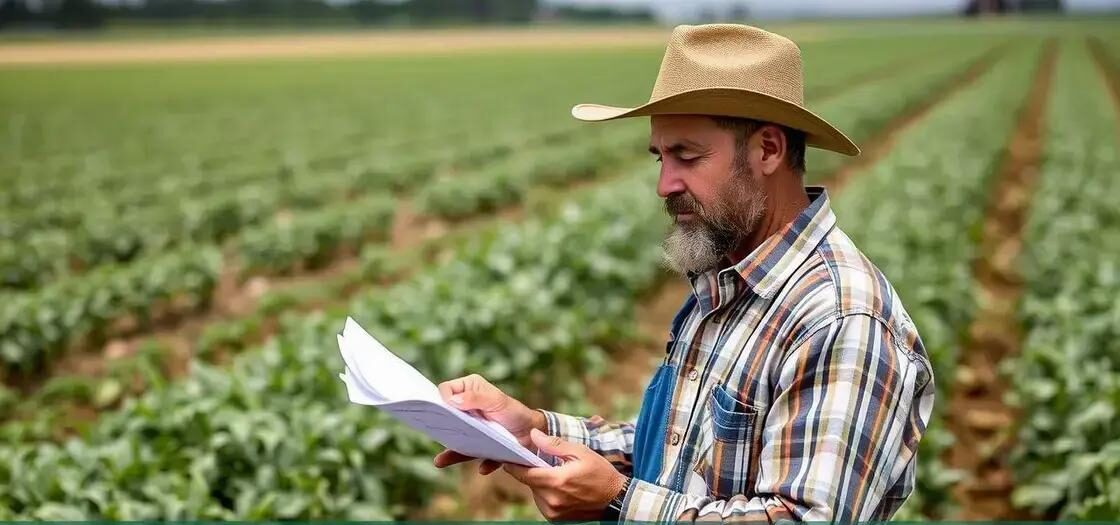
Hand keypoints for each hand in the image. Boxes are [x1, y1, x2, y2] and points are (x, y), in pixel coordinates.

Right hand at [432, 373, 545, 474]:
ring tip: (440, 461)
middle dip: (438, 425)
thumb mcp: (497, 401)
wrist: (532, 435)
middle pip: (445, 415)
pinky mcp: (477, 446)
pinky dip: (480, 463)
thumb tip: (452, 401)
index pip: (445, 390)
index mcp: (468, 389)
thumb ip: (475, 398)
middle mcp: (466, 408)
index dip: (441, 399)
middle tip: (433, 432)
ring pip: (453, 439)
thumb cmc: (514, 411)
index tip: (441, 410)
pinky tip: (483, 468)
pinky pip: (472, 456)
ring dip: (450, 452)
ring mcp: (470, 428)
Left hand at [503, 428, 626, 521]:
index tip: (508, 456)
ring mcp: (553, 511)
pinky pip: (542, 502)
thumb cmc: (600, 472)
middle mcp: (552, 499)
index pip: (524, 473)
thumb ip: (554, 444)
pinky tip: (561, 487)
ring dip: (540, 482)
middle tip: (544, 461)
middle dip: (533, 470)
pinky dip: (546, 493)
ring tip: (557, 475)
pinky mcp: (555, 518)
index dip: (513, 464)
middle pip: (529, 482)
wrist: (616, 498)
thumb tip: (533, 435)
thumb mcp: (580, 452)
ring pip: (535, 492)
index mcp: (556, 481)